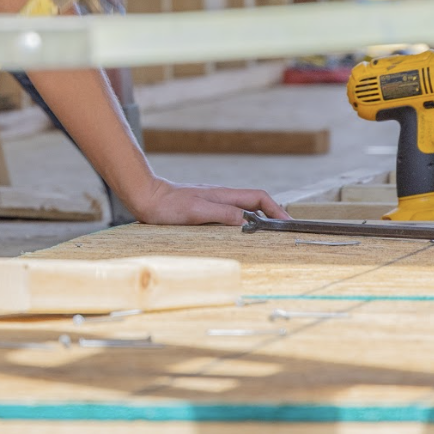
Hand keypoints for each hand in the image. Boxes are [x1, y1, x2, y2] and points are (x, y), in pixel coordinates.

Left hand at [124, 177, 287, 225]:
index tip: (287, 223)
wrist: (146, 198)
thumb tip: (248, 221)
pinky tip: (238, 238)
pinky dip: (240, 227)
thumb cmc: (168, 205)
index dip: (276, 209)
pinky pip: (230, 218)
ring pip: (243, 212)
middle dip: (272, 216)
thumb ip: (222, 214)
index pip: (259, 198)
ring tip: (266, 238)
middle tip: (282, 234)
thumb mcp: (196, 211)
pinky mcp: (204, 211)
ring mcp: (213, 204)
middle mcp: (222, 198)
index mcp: (224, 195)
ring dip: (257, 222)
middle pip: (255, 204)